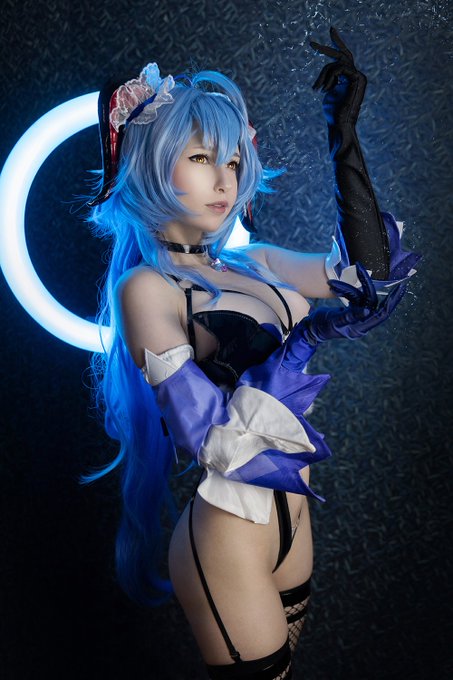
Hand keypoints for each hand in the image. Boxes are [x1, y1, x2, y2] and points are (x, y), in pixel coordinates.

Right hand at [292, 263, 406, 344]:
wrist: (309, 329)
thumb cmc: (320, 327)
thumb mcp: (334, 321)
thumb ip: (350, 316)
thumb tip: (368, 311)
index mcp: (361, 327)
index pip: (382, 313)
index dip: (392, 301)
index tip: (401, 288)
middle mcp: (361, 322)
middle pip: (371, 301)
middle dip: (366, 285)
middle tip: (362, 269)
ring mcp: (356, 315)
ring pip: (359, 297)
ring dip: (347, 288)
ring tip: (332, 284)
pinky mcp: (350, 310)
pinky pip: (352, 297)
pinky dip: (344, 291)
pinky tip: (333, 287)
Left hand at [310, 26, 366, 127]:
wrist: (340, 125)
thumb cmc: (333, 113)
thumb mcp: (329, 93)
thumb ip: (330, 81)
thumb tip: (327, 73)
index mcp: (351, 78)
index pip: (341, 60)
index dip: (331, 49)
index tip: (314, 44)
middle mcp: (357, 75)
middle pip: (342, 54)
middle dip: (327, 47)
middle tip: (311, 43)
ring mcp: (359, 76)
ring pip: (335, 64)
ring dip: (322, 76)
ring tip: (316, 90)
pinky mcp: (357, 78)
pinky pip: (338, 69)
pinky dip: (328, 78)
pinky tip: (324, 90)